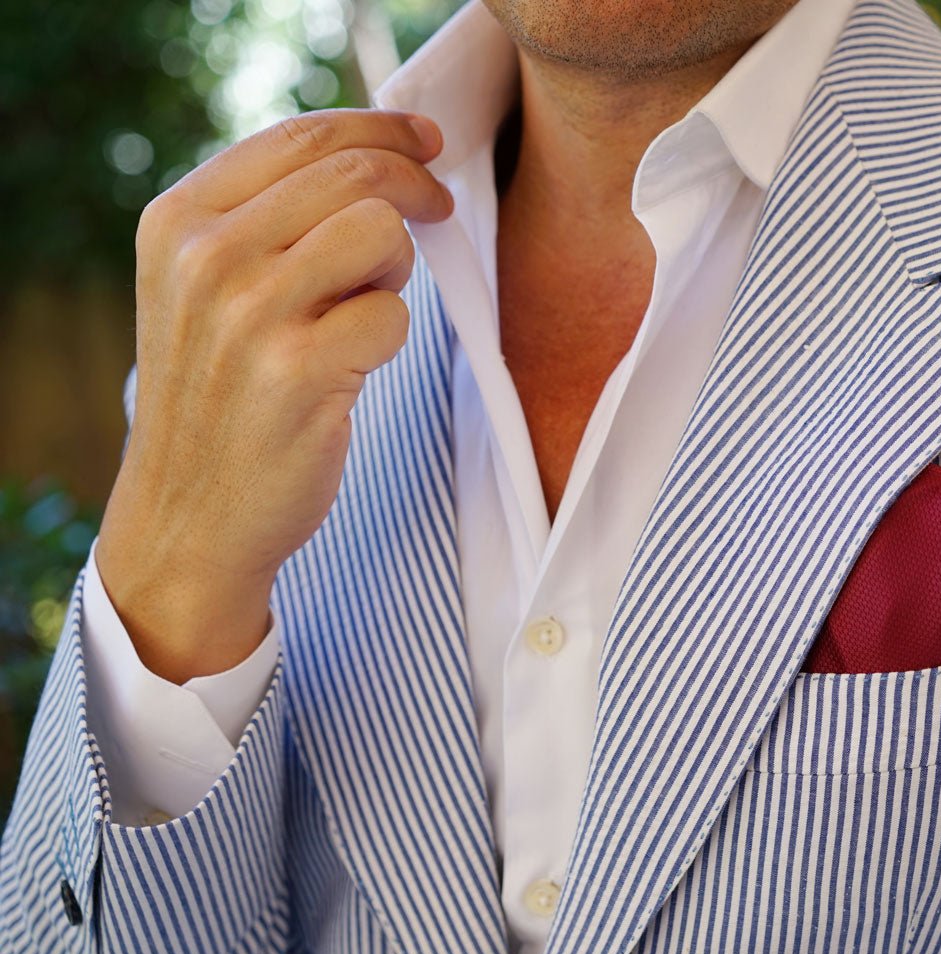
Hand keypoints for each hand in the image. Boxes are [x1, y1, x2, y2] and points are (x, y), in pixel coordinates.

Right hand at [95, 109, 453, 683]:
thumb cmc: (221, 395)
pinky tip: (353, 368)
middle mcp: (205, 256)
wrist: (190, 516)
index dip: (382, 128)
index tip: (428, 141)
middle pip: (355, 175)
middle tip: (439, 210)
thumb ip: (269, 218)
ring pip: (380, 232)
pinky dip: (390, 338)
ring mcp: (248, 314)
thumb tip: (381, 155)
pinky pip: (393, 314)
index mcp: (179, 220)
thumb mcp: (206, 289)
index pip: (302, 136)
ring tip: (364, 308)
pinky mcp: (298, 372)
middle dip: (415, 187)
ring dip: (396, 267)